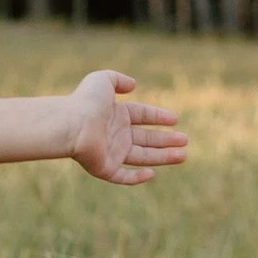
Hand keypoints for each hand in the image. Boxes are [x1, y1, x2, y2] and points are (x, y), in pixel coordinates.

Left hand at [65, 71, 187, 186]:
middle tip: (185, 141)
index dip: (159, 116)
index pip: (142, 115)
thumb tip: (133, 85)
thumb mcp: (102, 80)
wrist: (71, 124)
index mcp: (116, 114)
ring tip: (183, 155)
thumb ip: (118, 79)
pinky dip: (137, 177)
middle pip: (146, 138)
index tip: (175, 119)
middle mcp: (115, 134)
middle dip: (167, 140)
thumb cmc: (85, 101)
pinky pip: (123, 176)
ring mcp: (111, 153)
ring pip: (142, 157)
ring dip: (163, 157)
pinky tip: (152, 173)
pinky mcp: (105, 169)